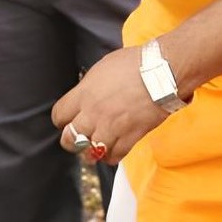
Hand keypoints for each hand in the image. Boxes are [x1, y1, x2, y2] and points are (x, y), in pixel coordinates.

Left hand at [51, 46, 168, 164]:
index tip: (67, 120)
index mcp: (83, 94)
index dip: (62, 119)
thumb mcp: (102, 68)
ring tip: (95, 147)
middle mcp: (93, 113)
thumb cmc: (134, 64)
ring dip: (91, 151)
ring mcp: (111, 127)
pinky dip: (111, 156)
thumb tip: (85, 94)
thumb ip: (89, 86)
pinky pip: (113, 157)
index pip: (59, 116)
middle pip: (70, 139)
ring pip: (90, 153)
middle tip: (78, 138)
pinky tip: (112, 149)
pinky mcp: (130, 137)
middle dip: (72, 140)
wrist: (162, 72)